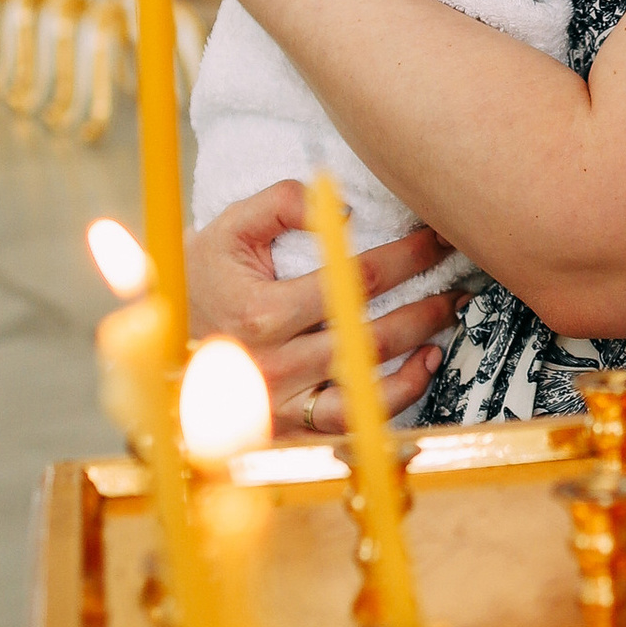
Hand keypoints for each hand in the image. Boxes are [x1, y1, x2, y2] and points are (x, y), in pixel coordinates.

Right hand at [184, 179, 461, 430]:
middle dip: (426, 299)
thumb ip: (281, 203)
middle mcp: (276, 364)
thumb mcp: (229, 226)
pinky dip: (398, 396)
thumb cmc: (207, 274)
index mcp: (261, 313)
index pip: (354, 280)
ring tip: (450, 313)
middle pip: (371, 331)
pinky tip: (425, 364)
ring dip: (420, 347)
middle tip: (459, 274)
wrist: (165, 333)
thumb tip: (340, 205)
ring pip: (370, 382)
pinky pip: (356, 418)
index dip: (405, 256)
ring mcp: (285, 400)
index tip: (436, 237)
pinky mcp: (294, 423)